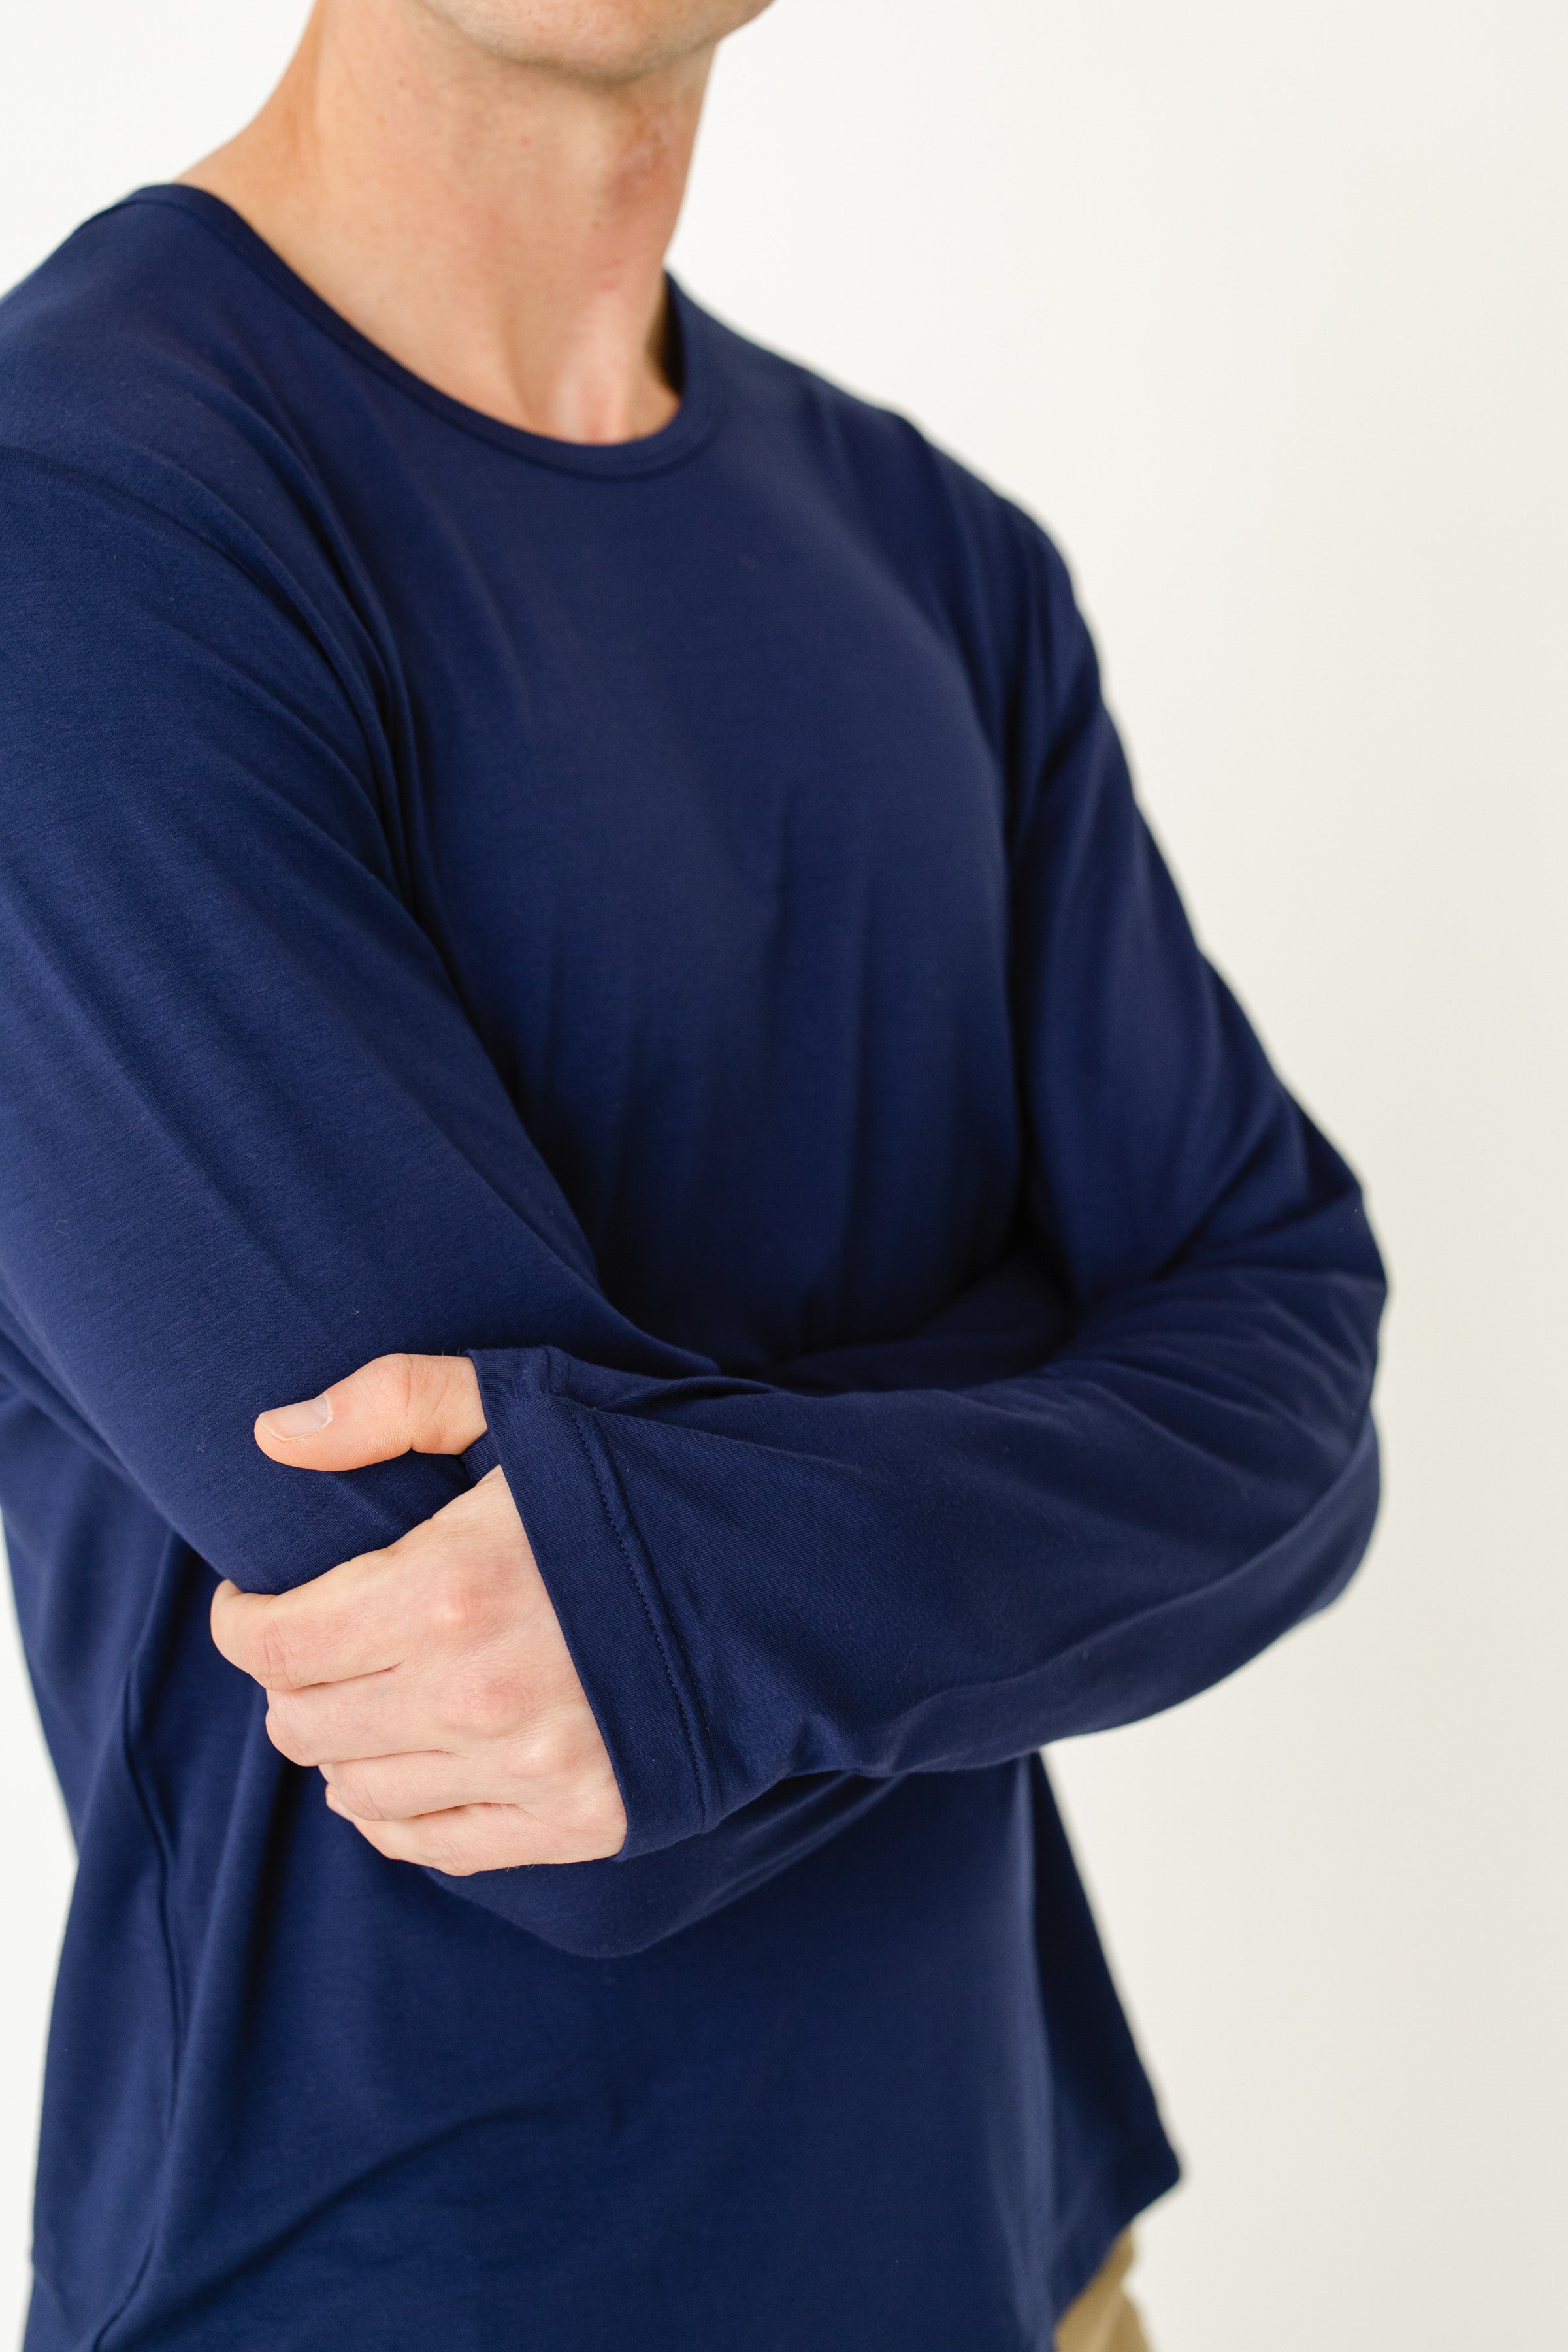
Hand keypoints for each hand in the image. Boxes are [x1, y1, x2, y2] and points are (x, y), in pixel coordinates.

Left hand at [210, 1354, 626, 1873]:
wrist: (797, 1564)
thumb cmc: (656, 1469)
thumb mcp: (527, 1400)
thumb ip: (393, 1402)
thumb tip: (273, 1434)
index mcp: (449, 1589)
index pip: (275, 1642)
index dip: (242, 1619)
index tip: (255, 1596)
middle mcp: (477, 1696)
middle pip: (303, 1724)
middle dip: (287, 1679)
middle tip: (316, 1639)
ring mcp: (532, 1770)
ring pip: (357, 1794)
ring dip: (340, 1746)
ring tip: (366, 1696)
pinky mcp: (582, 1819)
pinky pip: (439, 1846)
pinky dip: (399, 1814)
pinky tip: (412, 1763)